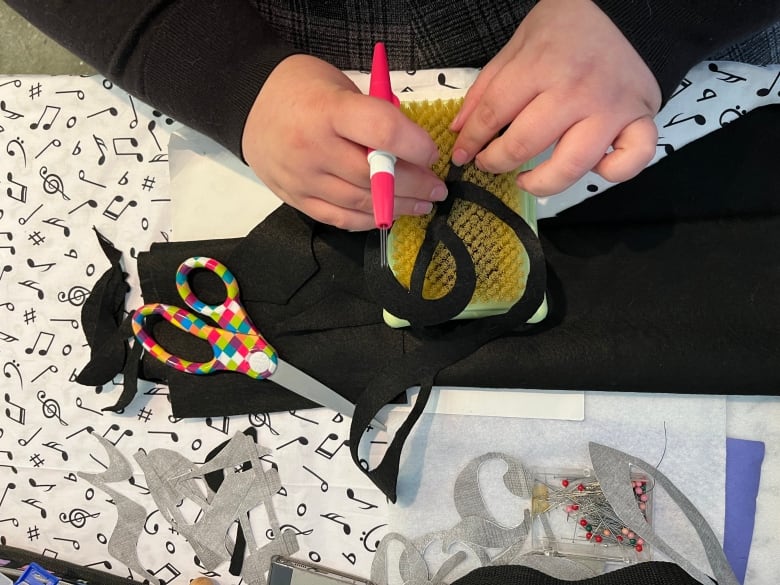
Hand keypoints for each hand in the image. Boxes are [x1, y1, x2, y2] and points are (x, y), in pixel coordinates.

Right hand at [242, 55, 445, 229]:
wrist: (248, 104)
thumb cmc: (301, 88)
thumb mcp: (339, 85)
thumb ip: (372, 114)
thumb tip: (410, 147)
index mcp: (327, 110)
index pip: (382, 131)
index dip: (415, 145)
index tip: (432, 153)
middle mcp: (313, 148)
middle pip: (375, 176)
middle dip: (415, 184)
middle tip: (438, 188)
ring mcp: (303, 179)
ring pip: (361, 203)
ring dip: (399, 207)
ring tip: (423, 204)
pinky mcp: (297, 199)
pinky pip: (340, 218)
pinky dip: (369, 219)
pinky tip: (388, 214)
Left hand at [450, 0, 661, 195]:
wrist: (625, 8)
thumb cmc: (565, 30)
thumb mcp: (516, 47)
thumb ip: (485, 89)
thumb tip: (459, 131)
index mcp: (541, 66)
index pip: (494, 115)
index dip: (471, 140)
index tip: (463, 154)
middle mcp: (576, 90)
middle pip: (524, 144)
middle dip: (496, 162)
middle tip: (489, 164)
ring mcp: (611, 108)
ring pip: (571, 165)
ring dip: (541, 183)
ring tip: (526, 181)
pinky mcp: (640, 119)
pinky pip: (630, 161)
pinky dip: (611, 173)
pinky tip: (593, 167)